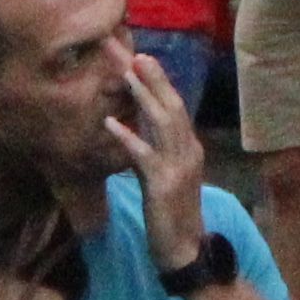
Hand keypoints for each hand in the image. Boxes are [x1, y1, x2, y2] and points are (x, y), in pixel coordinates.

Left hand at [116, 40, 212, 253]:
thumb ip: (154, 148)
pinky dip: (128, 137)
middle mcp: (188, 150)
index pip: (174, 105)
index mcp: (189, 147)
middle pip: (171, 105)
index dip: (157, 81)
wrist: (185, 249)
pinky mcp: (163, 185)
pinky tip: (110, 123)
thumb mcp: (165, 175)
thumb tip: (135, 124)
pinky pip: (144, 156)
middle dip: (152, 76)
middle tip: (132, 49)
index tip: (139, 56)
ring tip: (127, 72)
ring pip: (162, 123)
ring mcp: (178, 166)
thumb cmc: (172, 213)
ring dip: (144, 96)